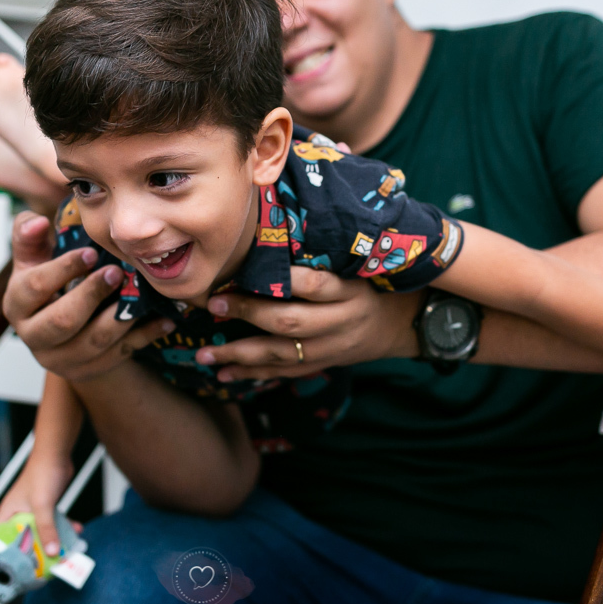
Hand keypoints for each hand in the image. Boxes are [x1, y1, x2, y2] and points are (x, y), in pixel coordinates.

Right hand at [0, 455, 78, 555]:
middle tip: (43, 565)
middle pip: (23, 539)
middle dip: (34, 551)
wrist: (56, 453)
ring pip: (41, 532)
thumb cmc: (41, 473)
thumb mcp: (42, 505)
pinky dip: (63, 527)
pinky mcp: (47, 506)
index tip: (13, 568)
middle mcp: (18, 513)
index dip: (3, 554)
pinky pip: (53, 522)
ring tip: (64, 551)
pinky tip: (77, 530)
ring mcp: (33, 510)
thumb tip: (53, 551)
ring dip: (53, 540)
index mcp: (8, 513)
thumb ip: (47, 528)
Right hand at [3, 211, 174, 381]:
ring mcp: (61, 359)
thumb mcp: (34, 259)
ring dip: (119, 318)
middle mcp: (34, 337)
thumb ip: (29, 235)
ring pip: (93, 343)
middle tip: (116, 272)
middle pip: (62, 321)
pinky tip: (165, 320)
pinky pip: (120, 355)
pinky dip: (144, 336)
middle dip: (91, 295)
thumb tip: (37, 221)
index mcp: (17, 306)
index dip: (62, 269)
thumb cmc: (50, 283)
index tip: (90, 253)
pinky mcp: (88, 371)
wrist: (63, 331)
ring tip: (139, 295)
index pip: (34, 288)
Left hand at [195, 267, 423, 380]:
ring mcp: (330, 348)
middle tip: (215, 304)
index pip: (315, 284)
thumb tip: (269, 230)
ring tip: (205, 355)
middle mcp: (340, 321)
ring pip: (281, 353)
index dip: (284, 279)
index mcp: (348, 291)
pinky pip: (283, 372)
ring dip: (239, 354)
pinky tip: (223, 374)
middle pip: (291, 320)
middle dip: (249, 312)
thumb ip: (318, 258)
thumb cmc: (365, 285)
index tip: (248, 269)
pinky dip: (252, 374)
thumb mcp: (353, 267)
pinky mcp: (322, 364)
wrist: (398, 325)